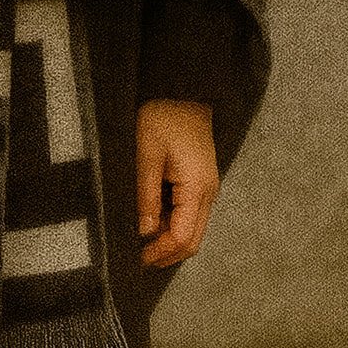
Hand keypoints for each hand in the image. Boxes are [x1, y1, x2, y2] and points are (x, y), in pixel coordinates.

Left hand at [136, 98, 218, 267]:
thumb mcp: (146, 154)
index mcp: (197, 188)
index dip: (161, 252)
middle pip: (193, 240)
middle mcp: (208, 192)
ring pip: (193, 228)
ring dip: (170, 238)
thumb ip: (146, 195)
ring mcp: (207, 187)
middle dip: (168, 253)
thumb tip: (145, 231)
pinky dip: (174, 222)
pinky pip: (190, 212)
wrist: (183, 90)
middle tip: (140, 258)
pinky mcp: (201, 180)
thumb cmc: (163, 116)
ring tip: (142, 240)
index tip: (138, 258)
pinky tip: (153, 219)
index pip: (183, 237)